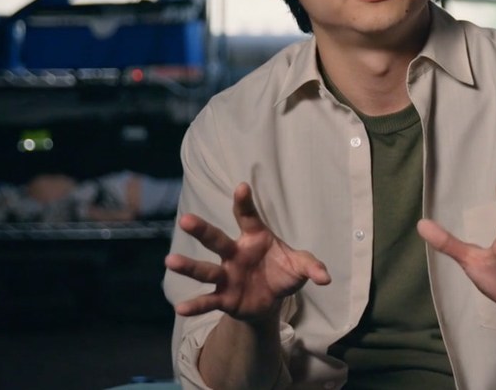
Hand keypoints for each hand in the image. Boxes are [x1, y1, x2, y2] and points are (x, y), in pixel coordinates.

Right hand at [165, 183, 330, 322]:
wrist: (271, 300)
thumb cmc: (282, 273)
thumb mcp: (300, 267)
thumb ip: (312, 267)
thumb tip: (325, 278)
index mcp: (255, 238)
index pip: (248, 217)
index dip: (244, 202)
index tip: (242, 186)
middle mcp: (235, 254)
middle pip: (216, 240)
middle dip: (202, 230)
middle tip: (185, 219)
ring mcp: (226, 275)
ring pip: (206, 269)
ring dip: (189, 266)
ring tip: (170, 261)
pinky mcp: (224, 297)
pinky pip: (208, 299)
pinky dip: (196, 304)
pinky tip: (180, 308)